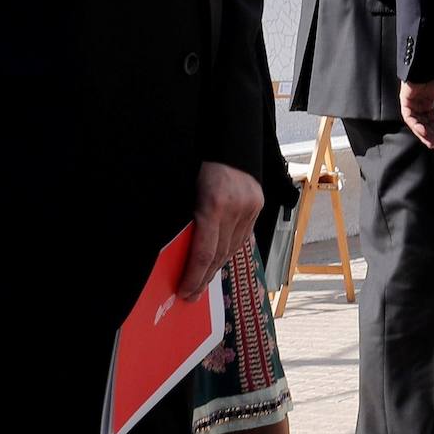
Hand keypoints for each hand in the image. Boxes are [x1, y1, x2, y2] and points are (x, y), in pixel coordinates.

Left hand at [177, 161, 263, 301]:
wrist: (228, 139)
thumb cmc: (199, 164)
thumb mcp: (184, 191)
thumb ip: (185, 220)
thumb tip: (176, 253)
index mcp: (213, 204)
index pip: (204, 252)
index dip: (193, 276)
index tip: (183, 291)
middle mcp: (236, 207)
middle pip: (220, 254)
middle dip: (203, 277)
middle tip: (190, 294)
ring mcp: (250, 206)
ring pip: (233, 248)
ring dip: (216, 267)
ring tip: (202, 282)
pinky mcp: (258, 204)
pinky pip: (242, 236)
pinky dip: (229, 250)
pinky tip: (218, 261)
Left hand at [400, 77, 433, 150]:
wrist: (426, 66)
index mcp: (428, 105)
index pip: (432, 123)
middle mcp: (419, 107)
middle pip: (424, 126)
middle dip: (431, 137)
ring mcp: (412, 106)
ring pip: (417, 124)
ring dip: (424, 134)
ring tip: (431, 142)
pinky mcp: (405, 103)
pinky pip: (409, 117)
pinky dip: (416, 125)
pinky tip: (424, 131)